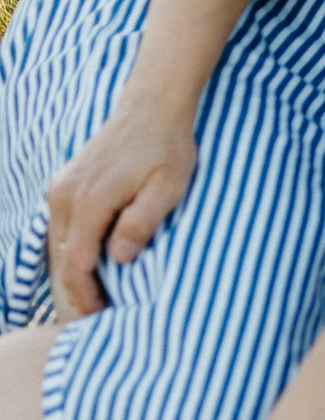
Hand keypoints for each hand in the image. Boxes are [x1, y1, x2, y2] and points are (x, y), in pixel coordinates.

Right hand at [47, 105, 198, 315]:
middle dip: (78, 288)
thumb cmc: (166, 147)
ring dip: (75, 268)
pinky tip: (93, 257)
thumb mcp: (168, 187)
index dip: (85, 295)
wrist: (152, 107)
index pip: (77, 264)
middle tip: (100, 311)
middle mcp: (65, 197)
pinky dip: (74, 246)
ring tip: (98, 290)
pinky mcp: (65, 182)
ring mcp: (61, 188)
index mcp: (89, 202)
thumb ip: (141, 223)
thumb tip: (119, 258)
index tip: (99, 315)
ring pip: (60, 243)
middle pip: (63, 258)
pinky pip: (63, 225)